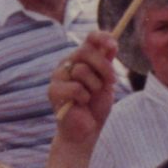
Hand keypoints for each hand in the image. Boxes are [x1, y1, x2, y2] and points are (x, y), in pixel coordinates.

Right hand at [48, 31, 118, 148]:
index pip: (90, 38)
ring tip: (91, 96)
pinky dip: (84, 97)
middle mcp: (68, 63)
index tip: (114, 45)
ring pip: (81, 70)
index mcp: (82, 58)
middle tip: (112, 81)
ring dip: (94, 85)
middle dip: (103, 66)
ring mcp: (58, 76)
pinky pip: (75, 87)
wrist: (86, 130)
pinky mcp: (52, 91)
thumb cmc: (96, 105)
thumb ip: (107, 63)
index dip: (101, 38)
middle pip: (85, 51)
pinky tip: (81, 104)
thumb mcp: (107, 82)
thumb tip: (112, 43)